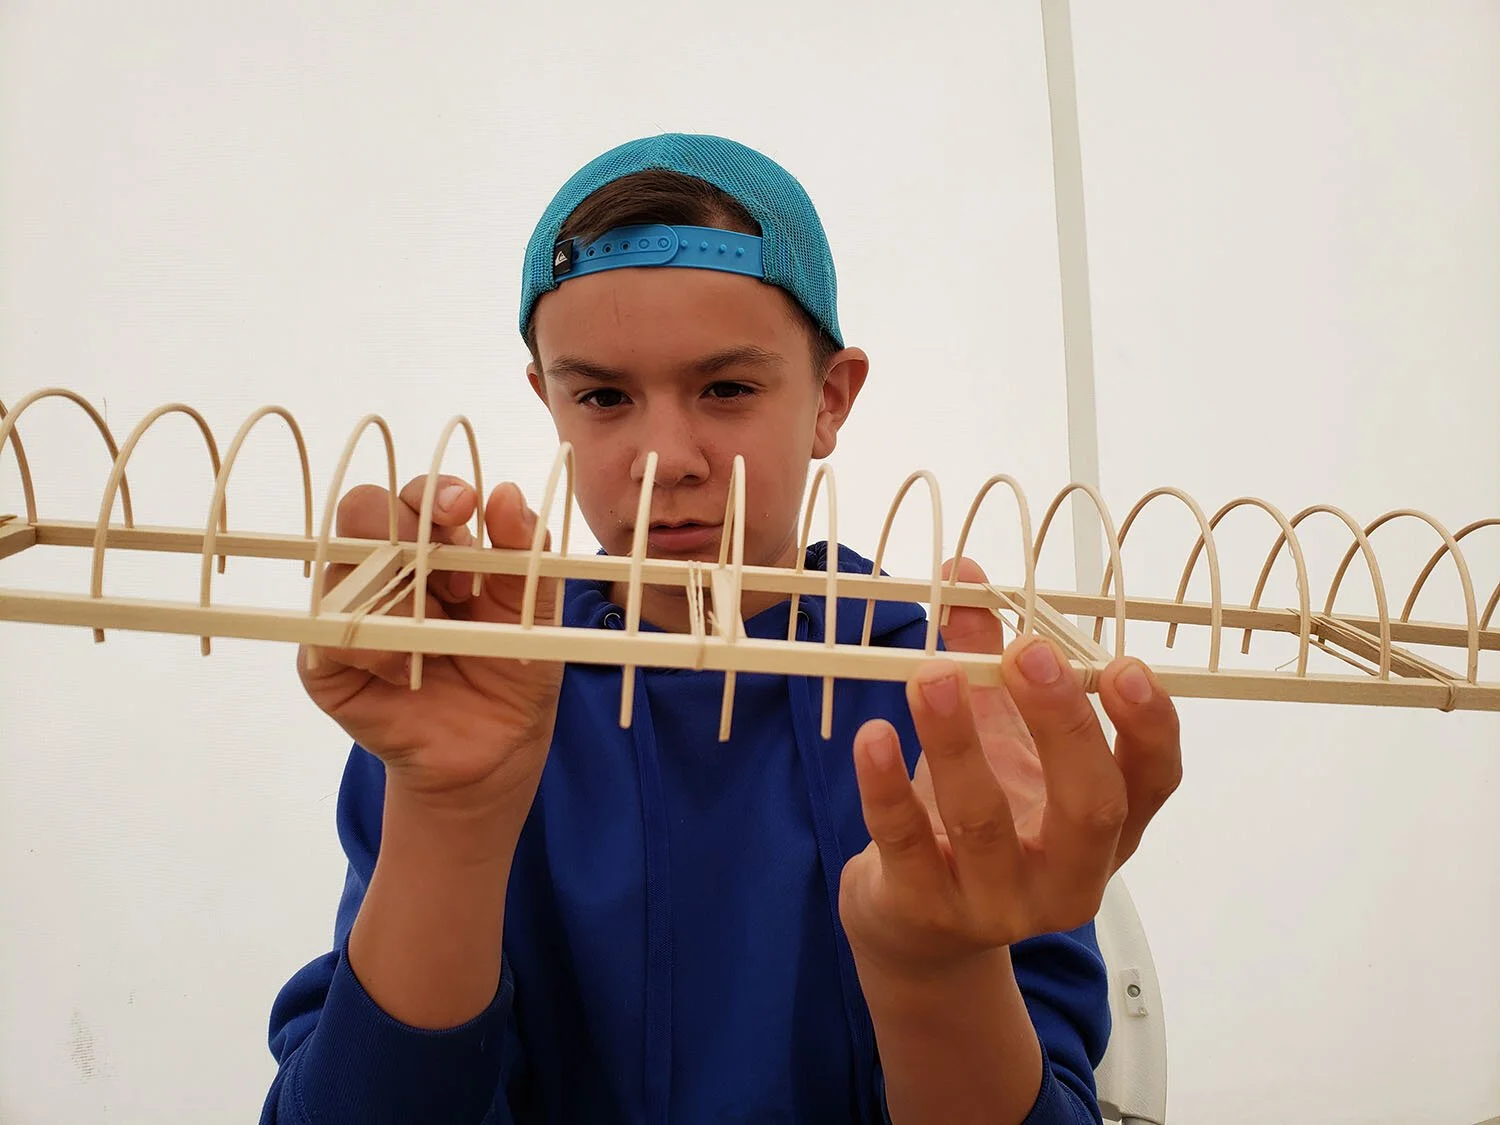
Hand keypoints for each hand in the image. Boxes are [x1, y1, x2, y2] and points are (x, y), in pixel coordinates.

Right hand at [298, 474, 564, 817]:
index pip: (416, 495)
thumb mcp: (535, 609)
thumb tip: (508, 494)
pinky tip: (407, 671)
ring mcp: (348, 612)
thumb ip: (526, 552)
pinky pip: (327, 634)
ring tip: (438, 640)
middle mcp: (385, 569)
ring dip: (398, 598)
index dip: (434, 493)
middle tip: (453, 576)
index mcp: (435, 547)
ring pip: (344, 568)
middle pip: (362, 511)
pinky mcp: (325, 663)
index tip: (464, 509)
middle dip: (403, 528)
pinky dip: (372, 647)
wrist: (496, 749)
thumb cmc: (512, 668)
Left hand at [838, 558, 1181, 974]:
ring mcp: (998, 901)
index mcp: (1107, 827)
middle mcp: (1067, 873)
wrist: (918, 922)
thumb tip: (963, 573)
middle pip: (1091, 808)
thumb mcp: (995, 736)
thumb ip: (985, 657)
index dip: (1149, 728)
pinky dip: (887, 788)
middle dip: (1063, 727)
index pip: (1153, 781)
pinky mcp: (926, 907)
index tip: (1125, 667)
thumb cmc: (977, 816)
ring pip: (986, 824)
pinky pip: (907, 844)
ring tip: (932, 676)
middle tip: (1030, 654)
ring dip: (959, 741)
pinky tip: (873, 737)